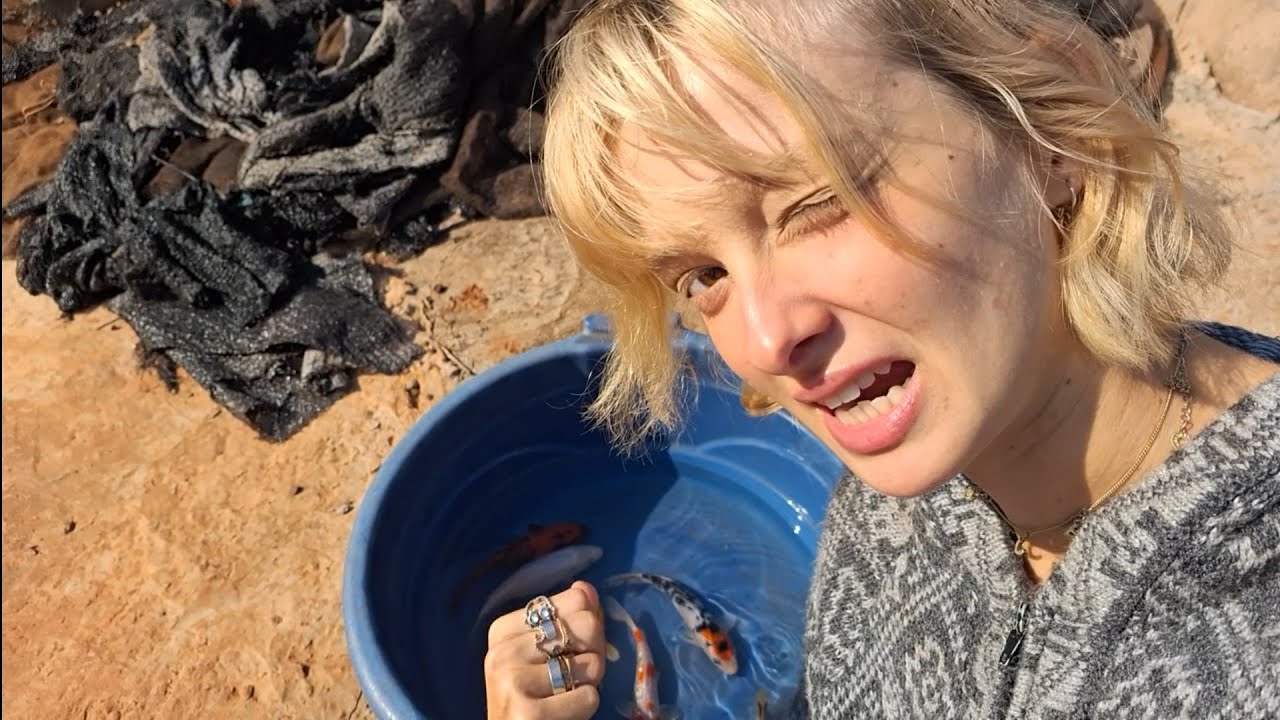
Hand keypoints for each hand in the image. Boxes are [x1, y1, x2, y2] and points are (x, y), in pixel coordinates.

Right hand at [484, 581, 607, 719]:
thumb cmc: (536, 699)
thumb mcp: (548, 655)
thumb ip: (567, 619)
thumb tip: (585, 587)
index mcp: (502, 629)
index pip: (576, 600)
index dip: (587, 628)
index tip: (567, 651)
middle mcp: (500, 650)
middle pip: (587, 625)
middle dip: (593, 655)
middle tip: (572, 679)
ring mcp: (510, 680)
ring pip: (591, 663)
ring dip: (589, 684)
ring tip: (564, 698)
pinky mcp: (525, 712)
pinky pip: (588, 697)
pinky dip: (585, 708)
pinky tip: (561, 715)